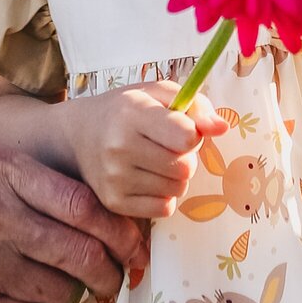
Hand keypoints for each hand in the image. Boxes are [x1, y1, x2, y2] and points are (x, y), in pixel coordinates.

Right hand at [0, 148, 146, 302]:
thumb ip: (39, 184)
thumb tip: (106, 219)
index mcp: (2, 174)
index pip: (84, 207)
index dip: (120, 233)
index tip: (134, 247)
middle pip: (80, 254)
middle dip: (109, 272)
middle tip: (115, 277)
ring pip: (60, 291)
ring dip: (73, 292)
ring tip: (65, 284)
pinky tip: (33, 299)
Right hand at [62, 82, 227, 218]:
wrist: (79, 135)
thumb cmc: (126, 110)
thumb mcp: (158, 94)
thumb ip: (196, 106)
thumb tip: (222, 127)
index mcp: (132, 112)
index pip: (187, 137)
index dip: (192, 134)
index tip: (180, 128)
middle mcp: (119, 147)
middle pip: (186, 167)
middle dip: (185, 157)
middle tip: (166, 146)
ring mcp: (115, 178)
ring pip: (177, 189)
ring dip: (175, 177)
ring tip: (156, 161)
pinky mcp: (114, 202)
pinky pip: (164, 208)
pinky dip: (163, 196)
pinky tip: (147, 178)